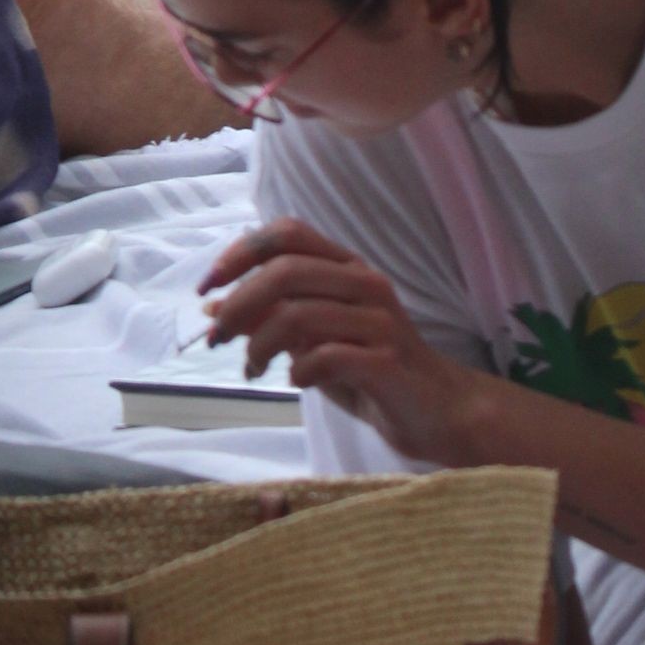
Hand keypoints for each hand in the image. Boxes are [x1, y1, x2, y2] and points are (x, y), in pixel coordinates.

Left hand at [200, 217, 483, 465]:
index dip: (240, 252)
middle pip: (286, 270)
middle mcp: (366, 284)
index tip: (207, 287)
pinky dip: (297, 370)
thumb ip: (269, 319)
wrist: (437, 411)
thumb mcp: (312, 341)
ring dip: (259, 345)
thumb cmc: (371, 372)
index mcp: (348, 268)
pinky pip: (325, 356)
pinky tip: (297, 381)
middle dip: (238, 303)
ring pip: (299, 314)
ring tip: (251, 370)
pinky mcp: (386, 361)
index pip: (289, 232)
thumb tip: (211, 307)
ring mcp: (380, 321)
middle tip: (215, 338)